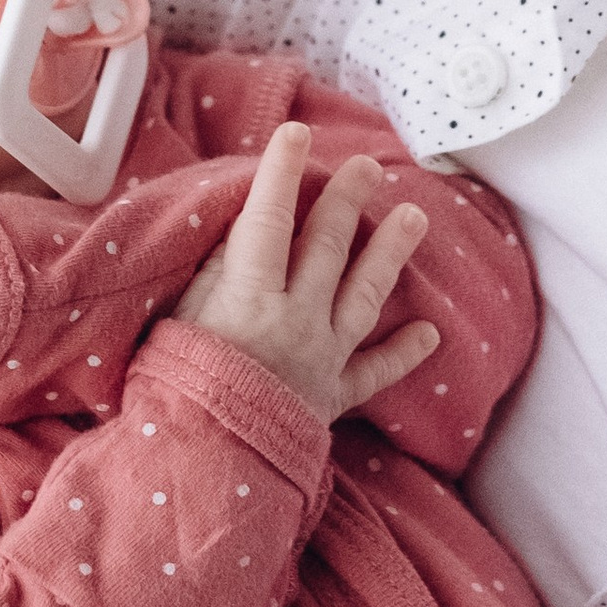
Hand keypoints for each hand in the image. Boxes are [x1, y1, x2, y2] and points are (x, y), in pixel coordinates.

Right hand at [174, 123, 434, 423]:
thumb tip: (241, 233)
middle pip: (326, 248)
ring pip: (364, 295)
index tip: (297, 135)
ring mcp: (322, 358)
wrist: (208, 471)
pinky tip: (430, 334)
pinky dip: (402, 353)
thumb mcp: (177, 326)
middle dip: (347, 200)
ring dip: (390, 253)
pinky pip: (375, 373)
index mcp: (248, 298)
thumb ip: (212, 278)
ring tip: (415, 216)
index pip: (268, 221)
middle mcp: (295, 320)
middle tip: (368, 165)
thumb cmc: (177, 397)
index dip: (282, 174)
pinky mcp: (333, 398)